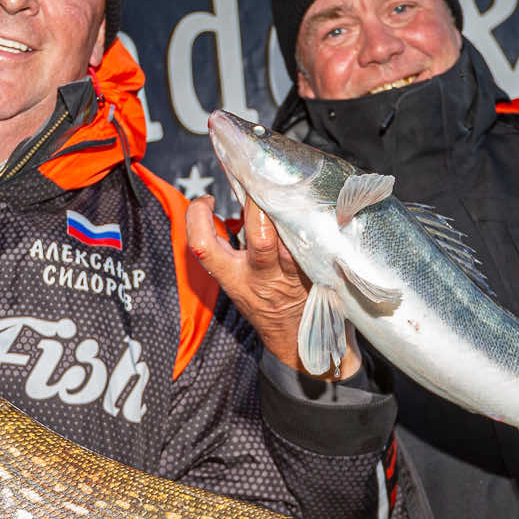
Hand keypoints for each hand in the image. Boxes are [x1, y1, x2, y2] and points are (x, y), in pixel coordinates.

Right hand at [186, 196, 358, 378]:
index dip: (199, 217)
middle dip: (260, 206)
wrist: (294, 336)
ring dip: (294, 213)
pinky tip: (316, 207)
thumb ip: (233, 240)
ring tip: (291, 189)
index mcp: (233, 277)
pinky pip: (320, 246)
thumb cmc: (263, 298)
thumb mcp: (236, 276)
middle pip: (262, 240)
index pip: (203, 246)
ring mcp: (293, 278)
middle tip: (258, 183)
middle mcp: (262, 278)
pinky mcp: (318, 275)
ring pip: (296, 242)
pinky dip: (318, 224)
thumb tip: (240, 191)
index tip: (208, 200)